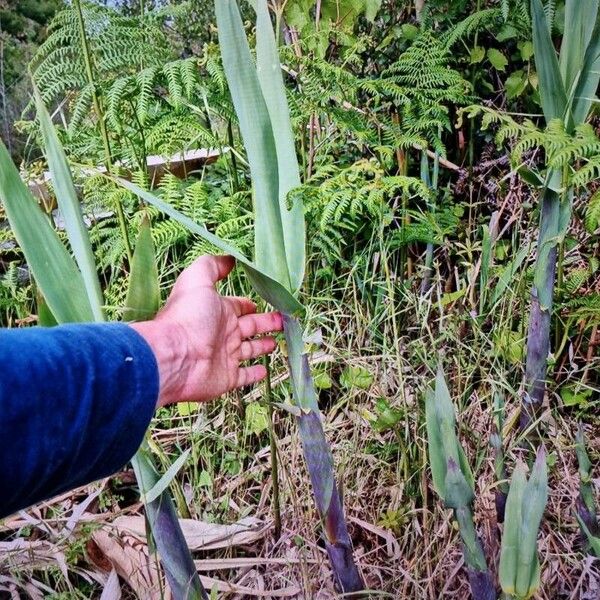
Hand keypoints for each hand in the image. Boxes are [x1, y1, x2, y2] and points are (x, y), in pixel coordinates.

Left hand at [131, 255, 281, 406]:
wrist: (174, 357)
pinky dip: (254, 373)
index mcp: (218, 312)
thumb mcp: (198, 281)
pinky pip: (244, 376)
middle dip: (266, 322)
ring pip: (249, 350)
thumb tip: (230, 258)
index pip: (238, 307)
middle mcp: (222, 334)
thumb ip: (212, 266)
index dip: (249, 305)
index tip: (265, 301)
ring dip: (262, 345)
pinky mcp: (226, 378)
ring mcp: (224, 357)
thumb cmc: (188, 317)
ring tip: (278, 342)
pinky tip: (264, 369)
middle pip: (249, 327)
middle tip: (283, 320)